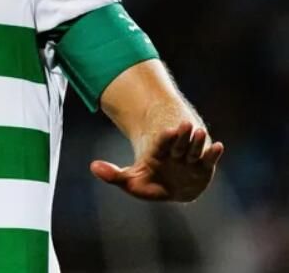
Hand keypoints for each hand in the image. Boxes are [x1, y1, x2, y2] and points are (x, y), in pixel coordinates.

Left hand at [90, 121, 223, 201]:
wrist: (170, 186)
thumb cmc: (149, 181)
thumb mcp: (130, 181)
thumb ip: (113, 175)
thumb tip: (93, 166)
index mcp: (157, 152)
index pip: (161, 143)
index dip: (165, 137)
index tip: (169, 130)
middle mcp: (175, 153)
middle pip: (179, 143)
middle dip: (182, 135)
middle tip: (186, 125)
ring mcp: (189, 159)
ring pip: (194, 148)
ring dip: (198, 141)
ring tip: (201, 132)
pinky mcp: (203, 168)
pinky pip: (209, 160)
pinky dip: (213, 154)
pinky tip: (218, 146)